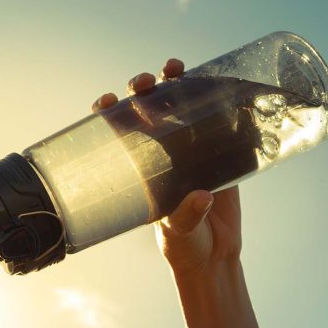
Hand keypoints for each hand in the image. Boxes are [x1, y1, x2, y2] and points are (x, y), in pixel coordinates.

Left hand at [92, 59, 241, 278]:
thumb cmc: (185, 247)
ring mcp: (191, 150)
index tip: (107, 102)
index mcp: (141, 170)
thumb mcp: (179, 233)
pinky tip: (216, 82)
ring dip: (176, 85)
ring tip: (174, 70)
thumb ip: (186, 216)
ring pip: (180, 108)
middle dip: (142, 91)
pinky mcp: (220, 154)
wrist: (215, 257)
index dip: (109, 113)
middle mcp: (162, 154)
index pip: (119, 134)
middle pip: (148, 112)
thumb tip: (201, 197)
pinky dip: (216, 100)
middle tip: (145, 83)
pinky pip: (217, 121)